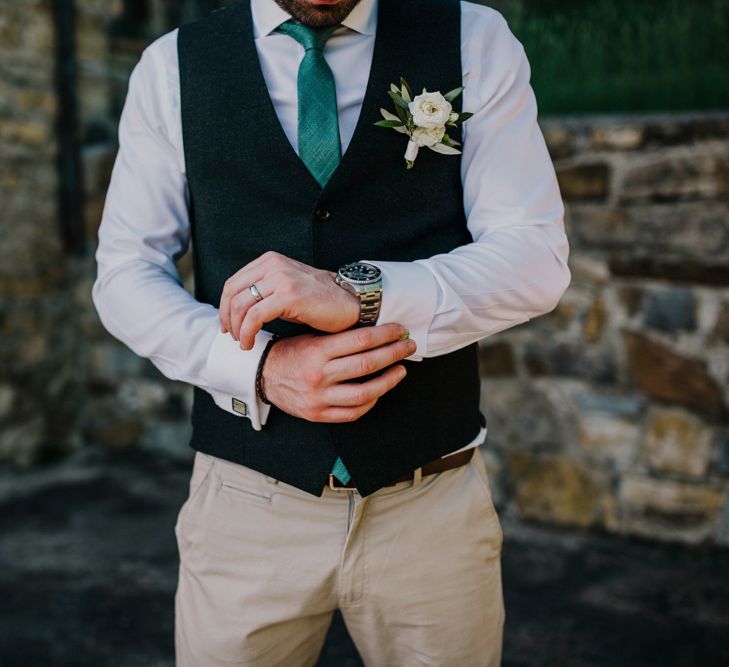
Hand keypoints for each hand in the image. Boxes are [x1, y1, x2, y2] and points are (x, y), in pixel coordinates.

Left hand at [219, 251, 360, 348]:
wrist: (349, 303)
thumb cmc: (319, 301)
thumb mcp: (286, 289)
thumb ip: (264, 292)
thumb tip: (237, 310)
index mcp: (270, 261)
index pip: (234, 283)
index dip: (225, 307)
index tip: (228, 325)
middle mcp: (274, 265)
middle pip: (232, 293)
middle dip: (227, 318)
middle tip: (232, 336)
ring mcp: (281, 278)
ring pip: (241, 305)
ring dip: (237, 329)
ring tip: (243, 343)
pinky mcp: (289, 295)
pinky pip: (255, 316)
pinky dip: (247, 332)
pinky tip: (250, 343)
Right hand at [262, 323, 415, 422]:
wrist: (263, 376)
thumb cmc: (291, 353)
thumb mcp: (311, 338)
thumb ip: (339, 338)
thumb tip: (377, 331)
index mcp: (317, 350)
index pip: (361, 340)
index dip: (386, 334)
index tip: (400, 330)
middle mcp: (319, 375)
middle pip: (367, 364)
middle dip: (394, 353)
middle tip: (408, 346)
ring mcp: (319, 398)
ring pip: (365, 392)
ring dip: (388, 380)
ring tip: (400, 370)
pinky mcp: (318, 414)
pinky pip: (353, 412)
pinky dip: (371, 402)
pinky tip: (380, 391)